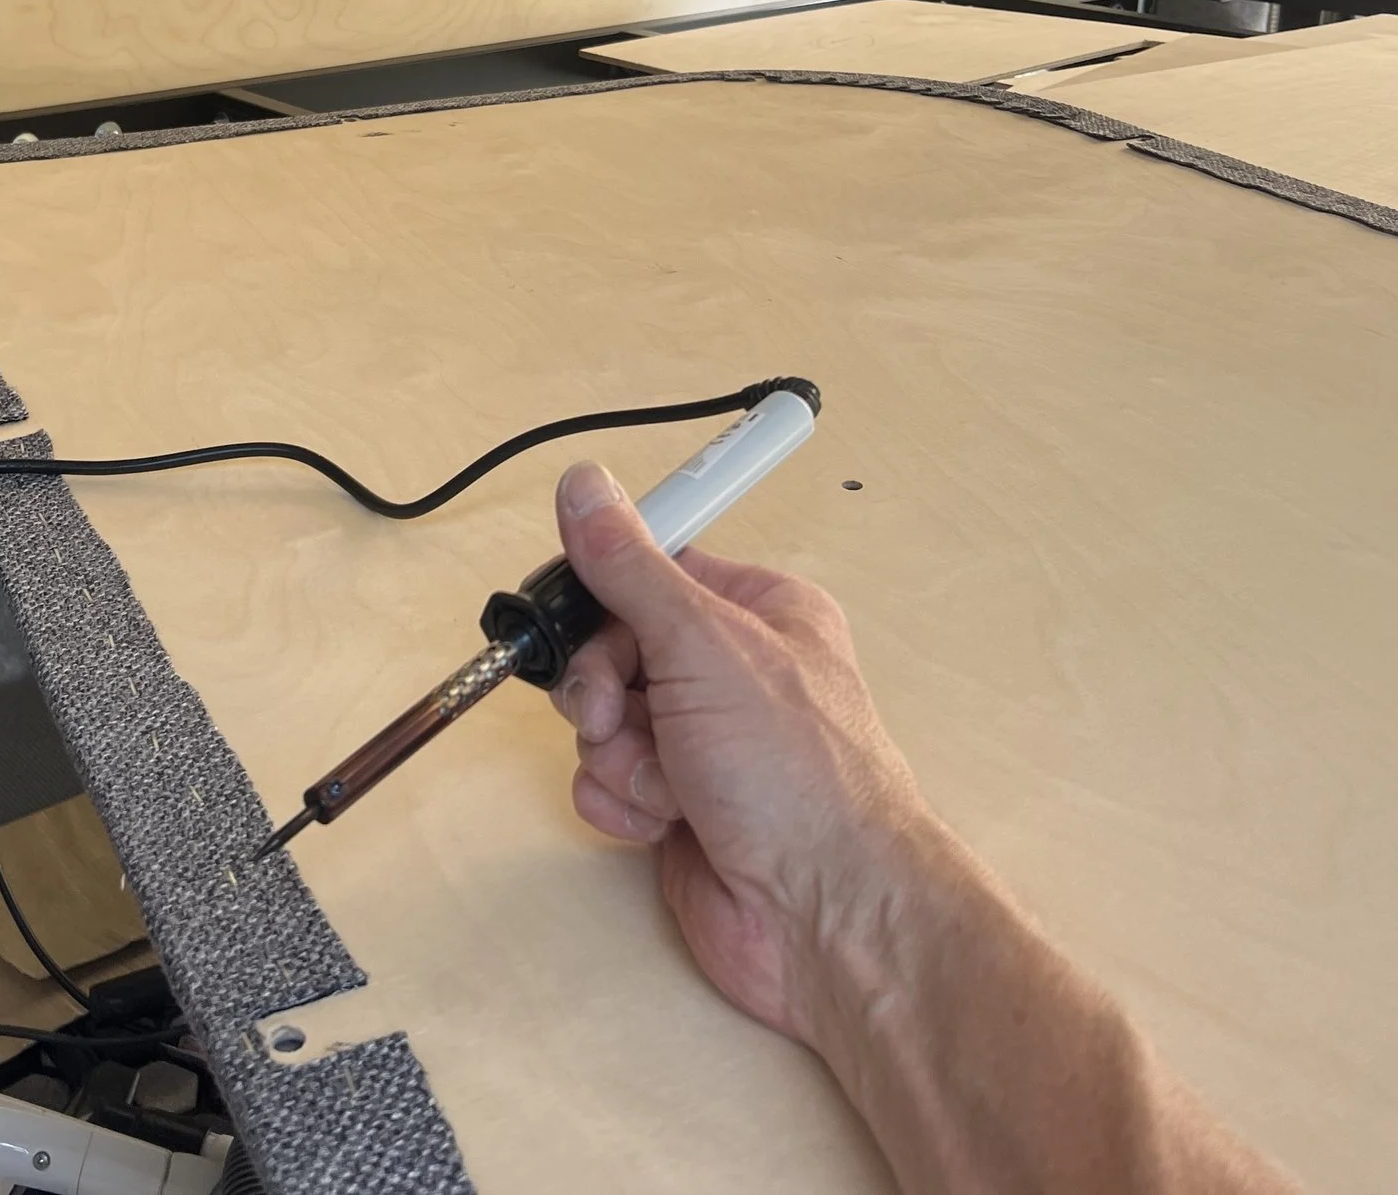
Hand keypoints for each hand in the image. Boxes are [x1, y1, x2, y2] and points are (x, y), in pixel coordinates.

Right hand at [549, 460, 926, 1046]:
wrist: (823, 914)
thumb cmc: (792, 769)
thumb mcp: (704, 644)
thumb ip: (631, 568)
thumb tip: (584, 483)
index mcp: (759, 613)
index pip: (655, 571)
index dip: (608, 594)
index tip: (574, 608)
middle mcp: (731, 674)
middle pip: (614, 647)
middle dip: (603, 687)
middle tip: (618, 713)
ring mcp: (703, 745)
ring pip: (603, 720)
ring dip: (616, 753)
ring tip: (662, 784)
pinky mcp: (677, 809)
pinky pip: (608, 781)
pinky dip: (619, 802)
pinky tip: (659, 824)